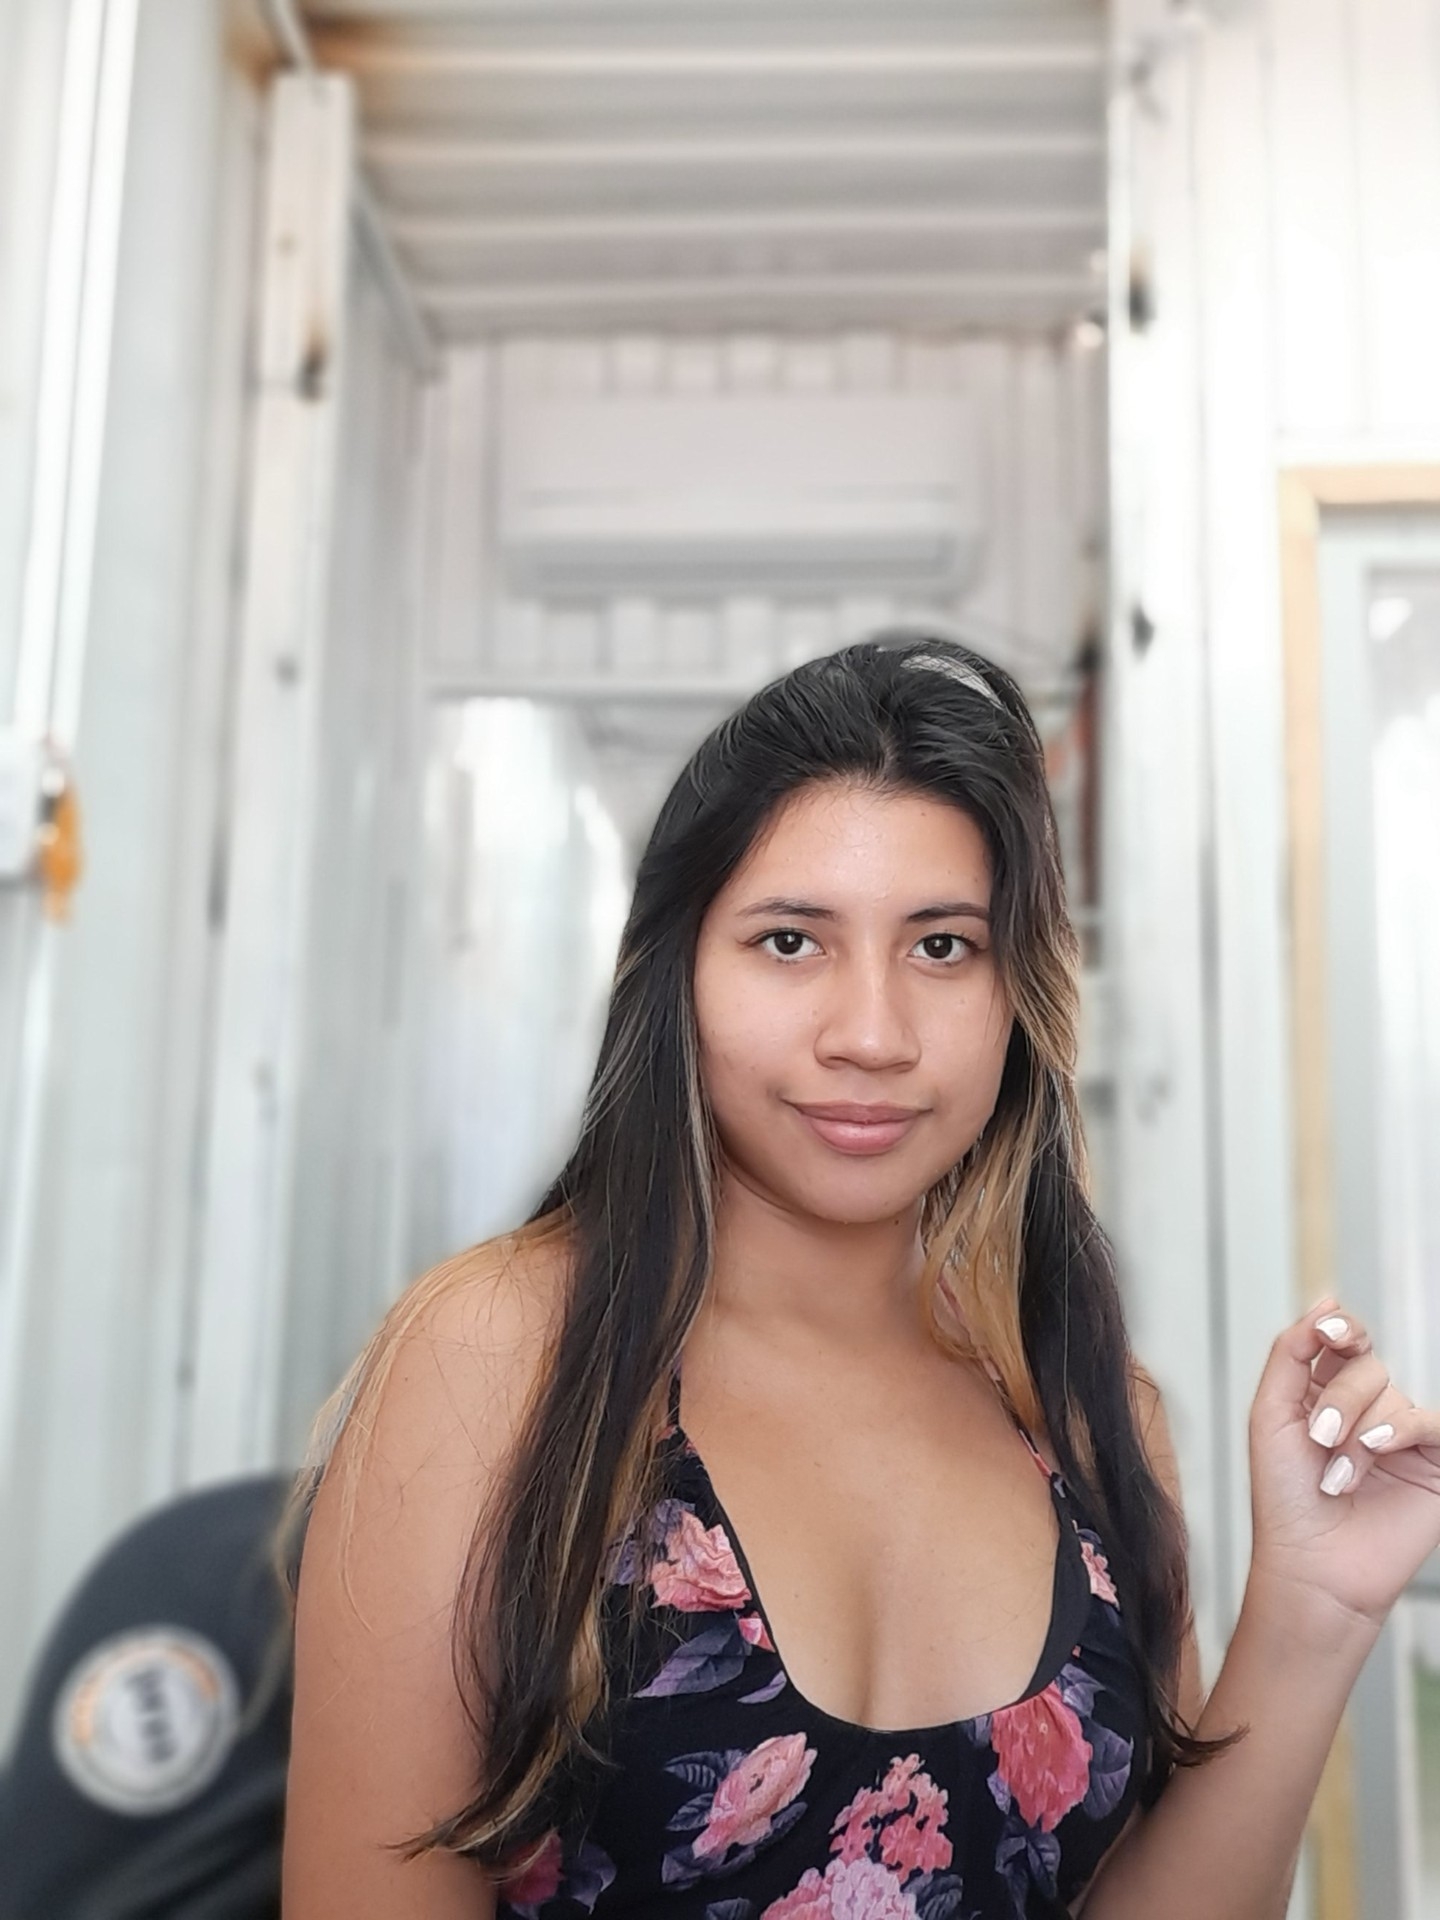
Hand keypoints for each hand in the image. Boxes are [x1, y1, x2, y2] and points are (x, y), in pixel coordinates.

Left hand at [1247, 1298, 1439, 1631]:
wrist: (1311, 1565)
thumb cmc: (1284, 1499)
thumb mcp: (1272, 1414)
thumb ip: (1291, 1353)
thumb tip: (1327, 1299)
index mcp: (1323, 1392)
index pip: (1343, 1339)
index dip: (1339, 1327)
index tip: (1327, 1330)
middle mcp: (1366, 1409)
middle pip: (1363, 1365)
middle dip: (1336, 1399)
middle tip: (1318, 1440)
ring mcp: (1402, 1436)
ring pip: (1391, 1394)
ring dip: (1358, 1431)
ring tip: (1337, 1476)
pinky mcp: (1434, 1464)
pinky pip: (1430, 1421)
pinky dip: (1401, 1430)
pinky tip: (1377, 1450)